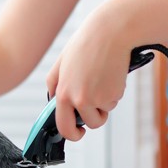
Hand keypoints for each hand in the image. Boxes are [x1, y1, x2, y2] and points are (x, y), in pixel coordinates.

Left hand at [46, 2, 131, 140]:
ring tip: (102, 83)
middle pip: (88, 124)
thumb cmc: (86, 45)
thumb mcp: (62, 63)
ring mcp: (97, 98)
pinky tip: (110, 76)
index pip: (63, 126)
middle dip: (91, 123)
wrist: (110, 32)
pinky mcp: (113, 95)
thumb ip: (55, 84)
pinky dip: (113, 93)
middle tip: (95, 114)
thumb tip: (54, 100)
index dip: (72, 134)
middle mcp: (78, 99)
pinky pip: (113, 103)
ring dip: (104, 105)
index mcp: (62, 93)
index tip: (78, 132)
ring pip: (102, 114)